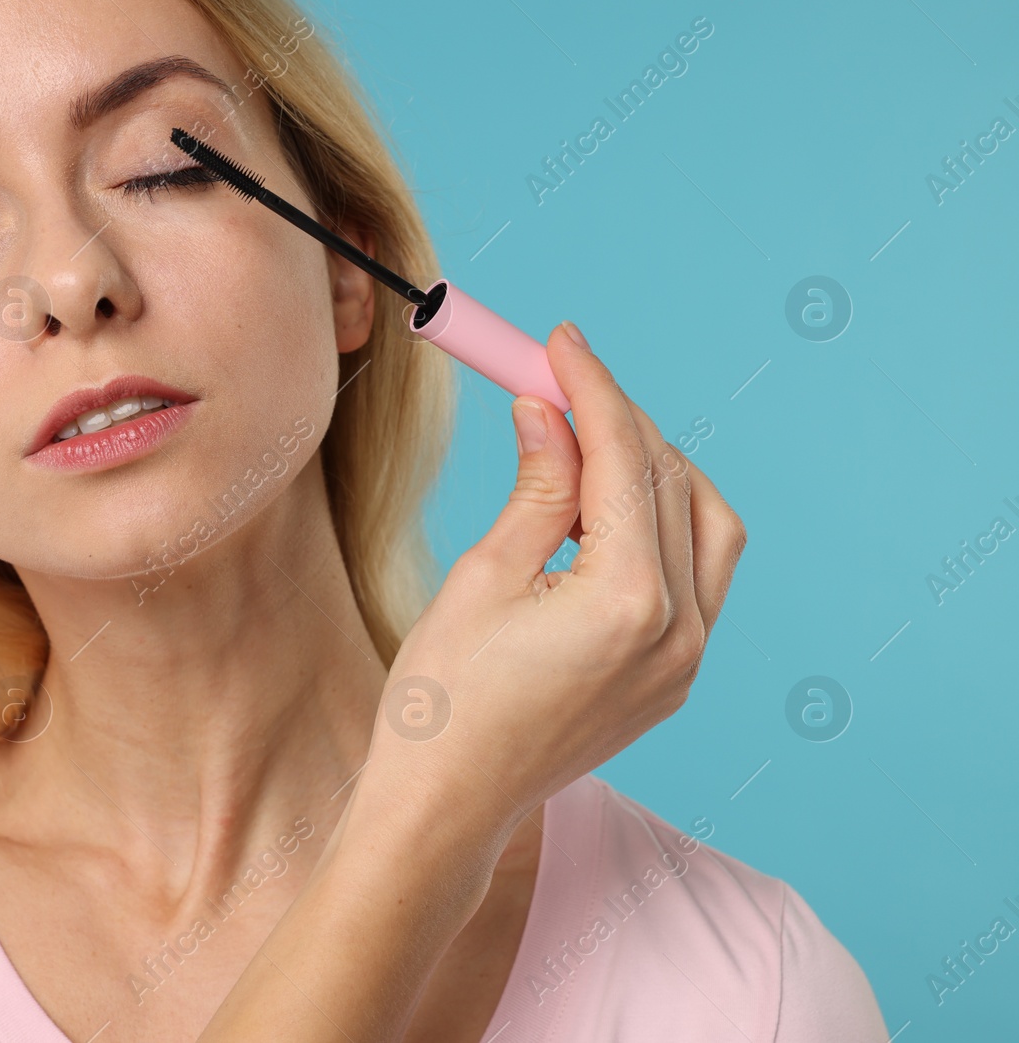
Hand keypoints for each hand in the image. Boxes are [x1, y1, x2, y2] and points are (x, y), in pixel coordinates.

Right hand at [357, 321, 746, 882]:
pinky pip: (697, 578)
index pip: (626, 458)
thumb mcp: (483, 576)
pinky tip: (599, 517)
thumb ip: (538, 485)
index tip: (559, 342)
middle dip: (618, 422)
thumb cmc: (442, 701)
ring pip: (707, 527)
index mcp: (630, 601)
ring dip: (654, 472)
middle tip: (555, 386)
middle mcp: (680, 631)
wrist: (445, 807)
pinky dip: (659, 528)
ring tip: (582, 449)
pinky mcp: (674, 679)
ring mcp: (686, 662)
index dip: (591, 387)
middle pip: (674, 482)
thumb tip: (549, 408)